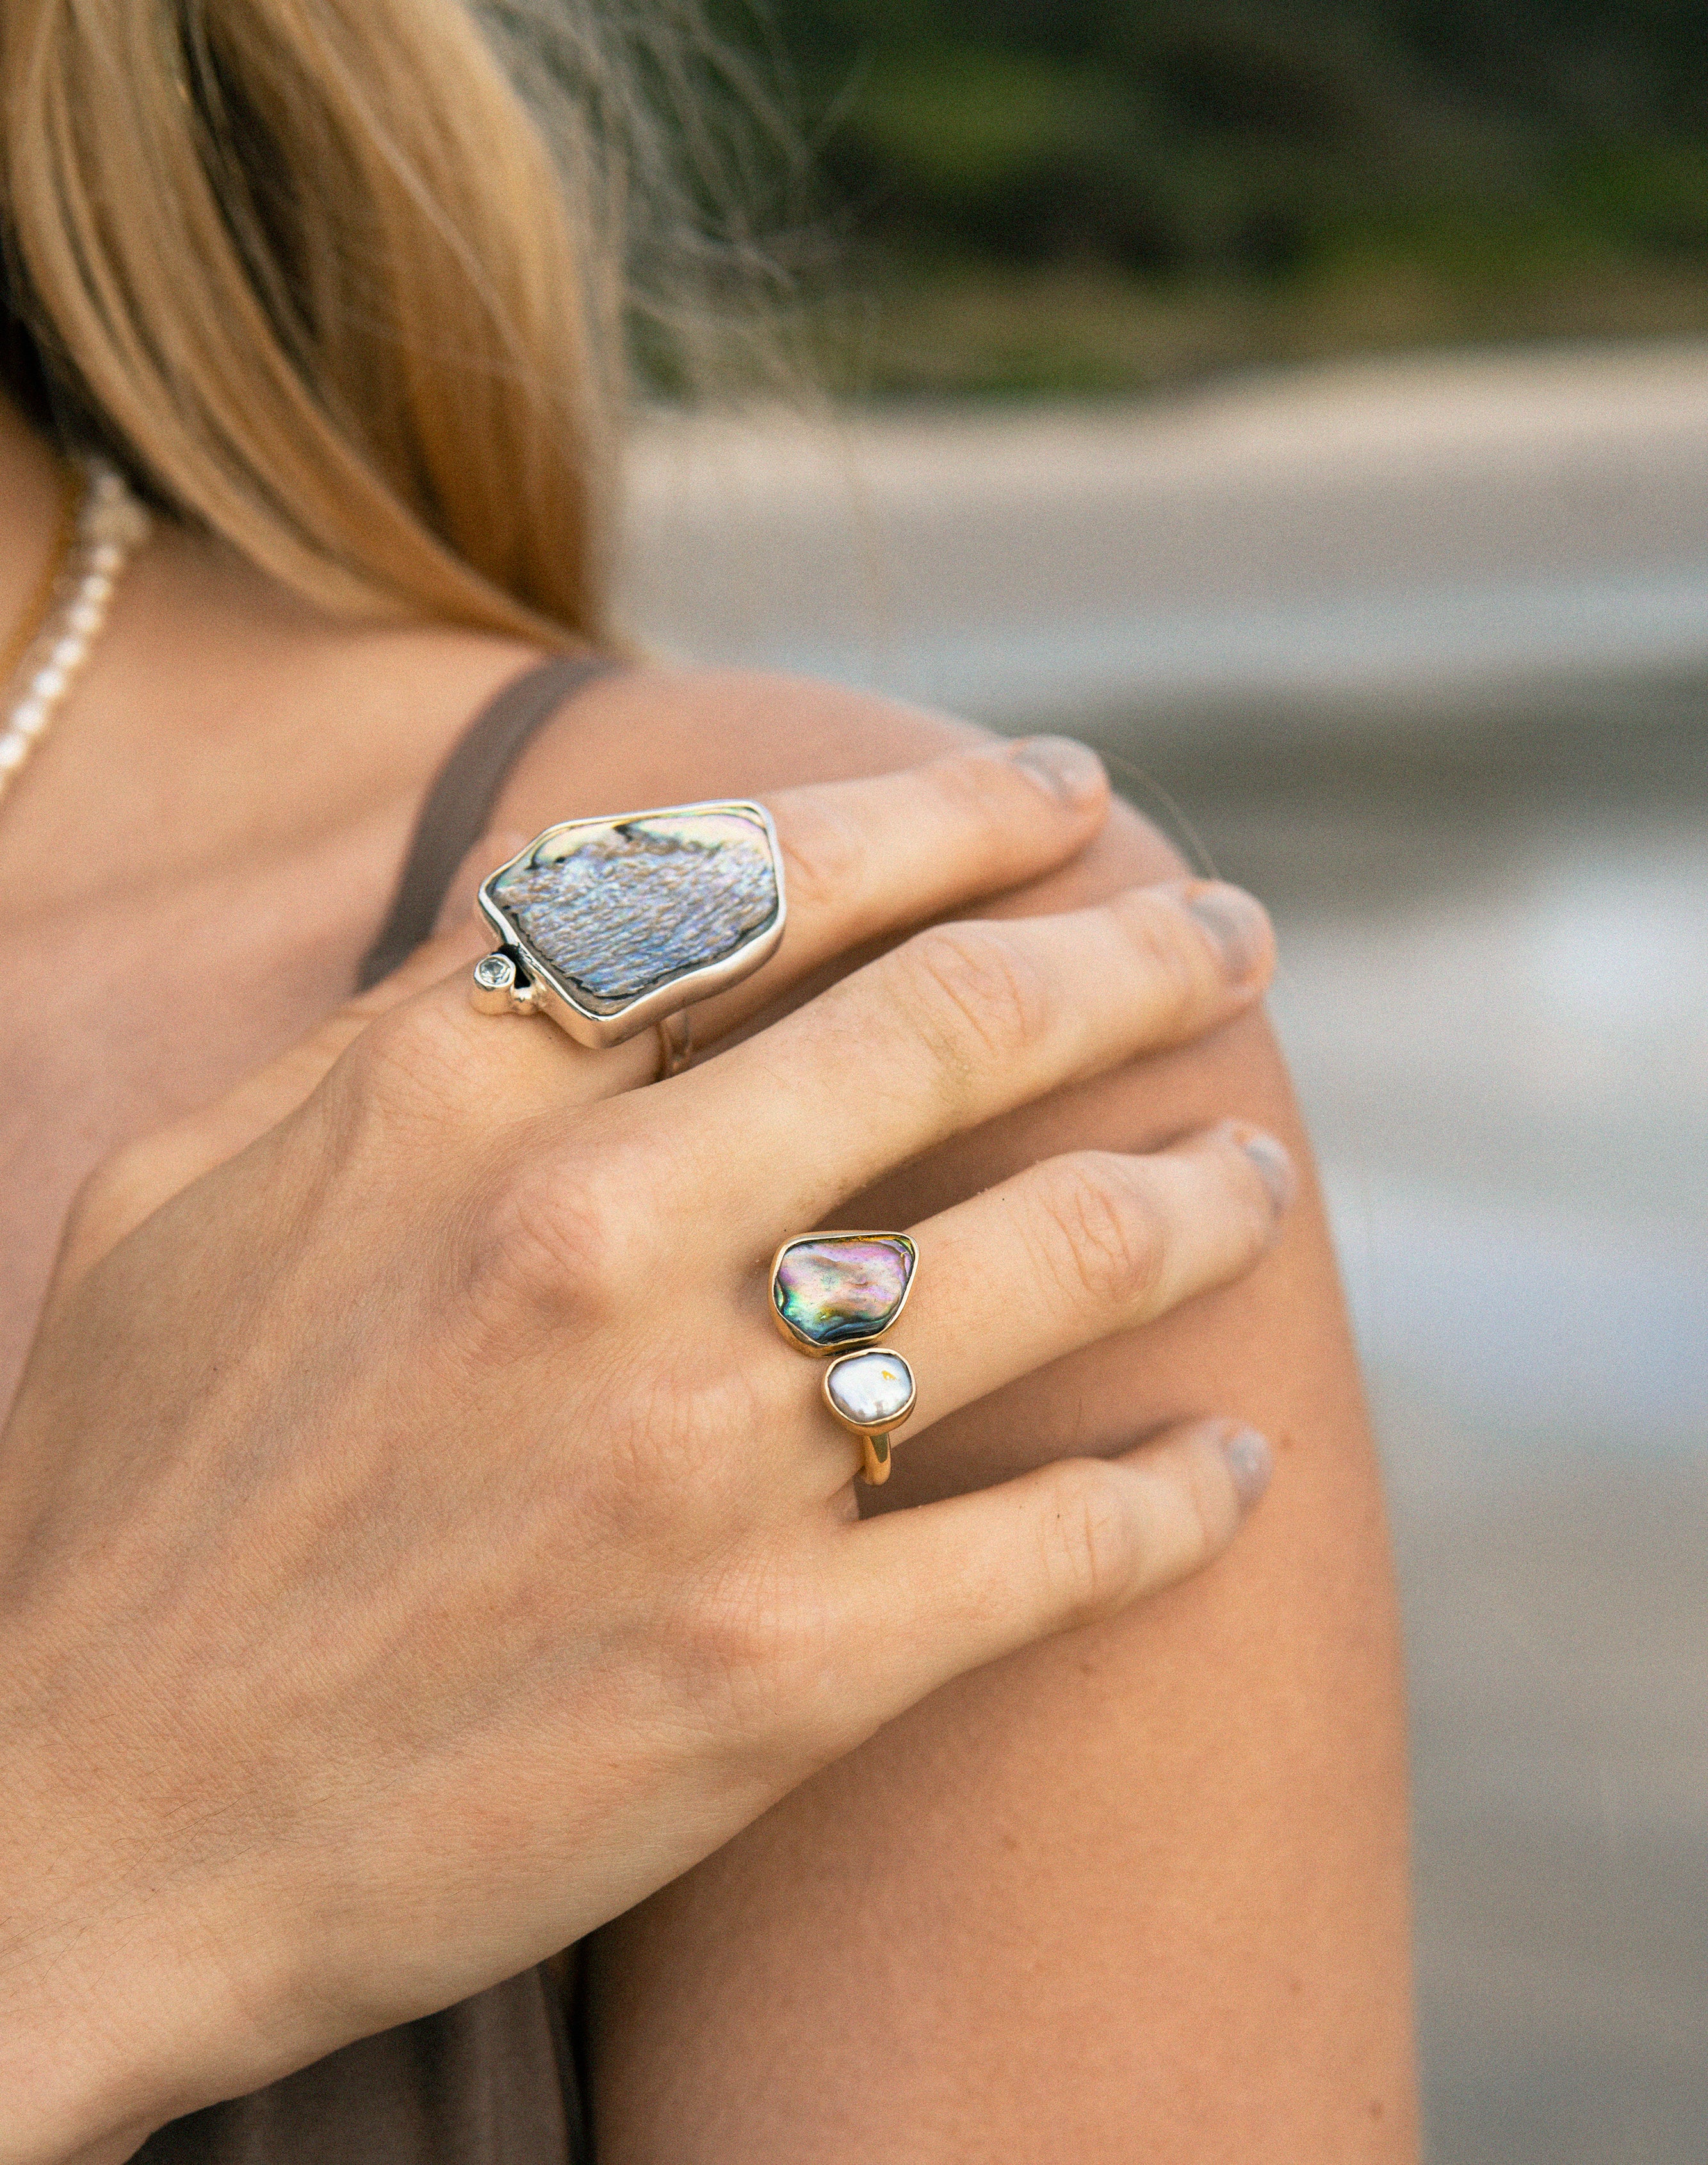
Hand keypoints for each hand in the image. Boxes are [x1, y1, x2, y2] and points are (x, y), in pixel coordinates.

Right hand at [0, 738, 1285, 2160]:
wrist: (85, 1836)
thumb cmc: (129, 1490)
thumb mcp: (201, 1189)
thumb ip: (407, 1035)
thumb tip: (598, 917)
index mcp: (453, 1101)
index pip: (763, 874)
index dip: (947, 812)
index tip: (1063, 792)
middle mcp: (594, 1241)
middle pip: (958, 1022)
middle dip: (1138, 952)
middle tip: (1228, 928)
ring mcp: (697, 1461)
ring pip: (1060, 1254)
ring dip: (1203, 1195)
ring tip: (1259, 1168)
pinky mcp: (775, 1669)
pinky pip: (1064, 1544)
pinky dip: (1184, 1492)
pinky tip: (1237, 1462)